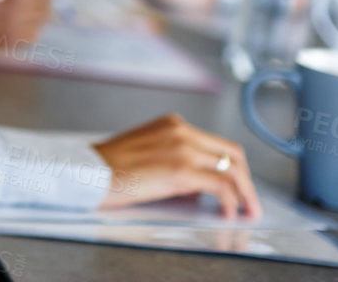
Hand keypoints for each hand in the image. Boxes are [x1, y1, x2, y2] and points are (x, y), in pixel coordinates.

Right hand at [92, 114, 260, 217]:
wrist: (87, 171)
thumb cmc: (108, 167)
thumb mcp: (146, 151)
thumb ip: (173, 158)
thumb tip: (196, 183)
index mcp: (172, 124)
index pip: (217, 144)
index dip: (233, 167)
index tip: (239, 185)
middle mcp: (182, 131)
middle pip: (232, 154)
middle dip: (246, 180)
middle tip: (249, 201)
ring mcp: (184, 148)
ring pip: (233, 169)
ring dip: (246, 193)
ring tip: (247, 211)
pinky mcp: (182, 170)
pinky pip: (222, 187)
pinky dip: (232, 202)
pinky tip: (228, 213)